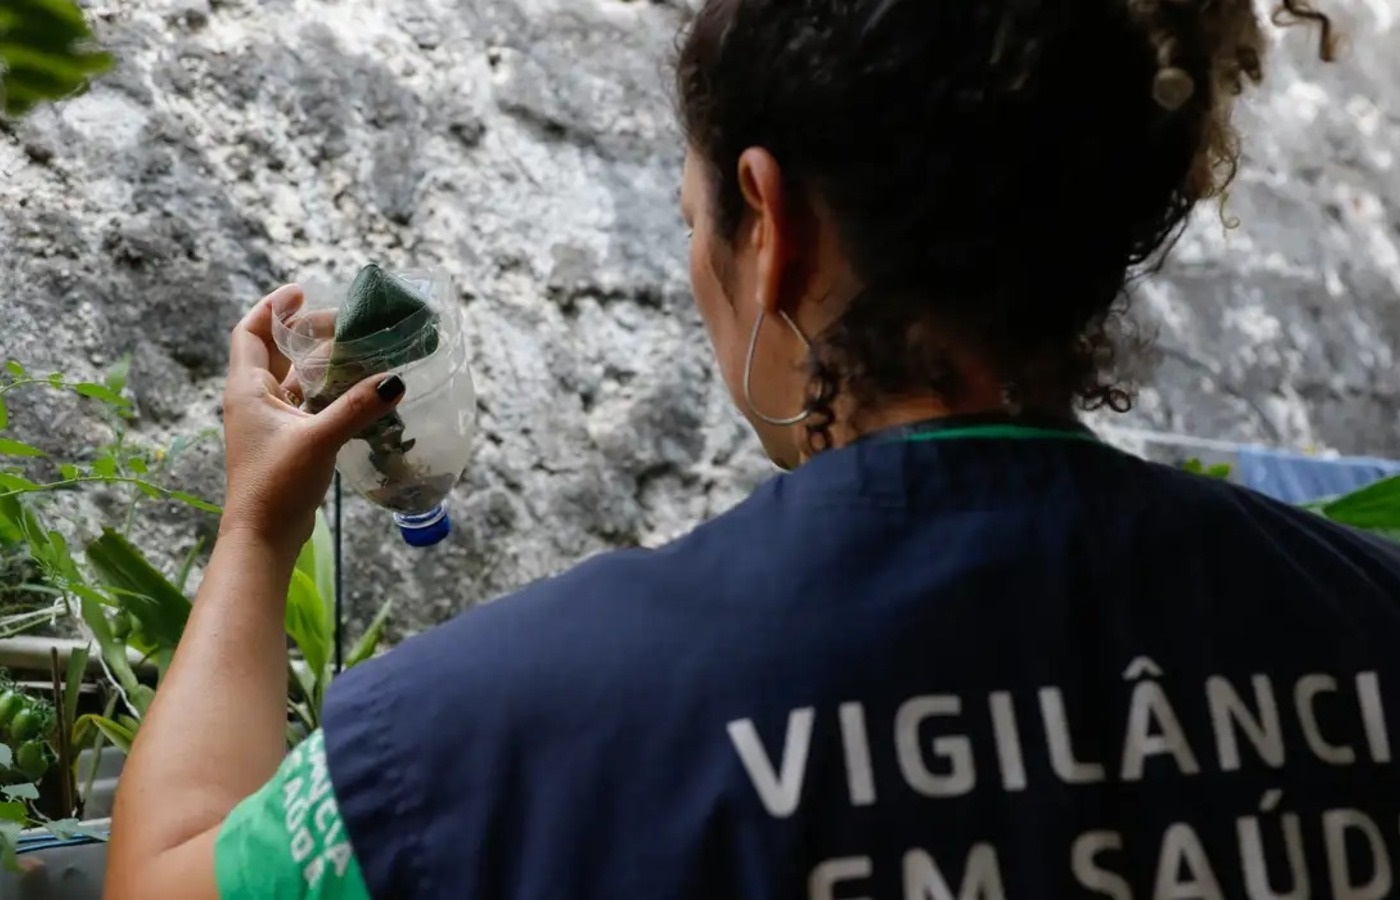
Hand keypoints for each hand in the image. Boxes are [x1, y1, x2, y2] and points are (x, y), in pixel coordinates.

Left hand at [218, 285, 405, 551]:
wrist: (262, 537)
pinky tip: (353, 391)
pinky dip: (325, 392)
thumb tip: (395, 380)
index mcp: (247, 389)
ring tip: (352, 349)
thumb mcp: (319, 439)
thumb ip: (357, 407)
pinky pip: (305, 404)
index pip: (251, 332)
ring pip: (292, 379)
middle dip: (305, 333)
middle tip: (342, 323)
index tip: (300, 291)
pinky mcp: (284, 443)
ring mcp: (268, 423)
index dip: (272, 307)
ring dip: (317, 362)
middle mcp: (253, 400)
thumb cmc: (277, 484)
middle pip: (275, 352)